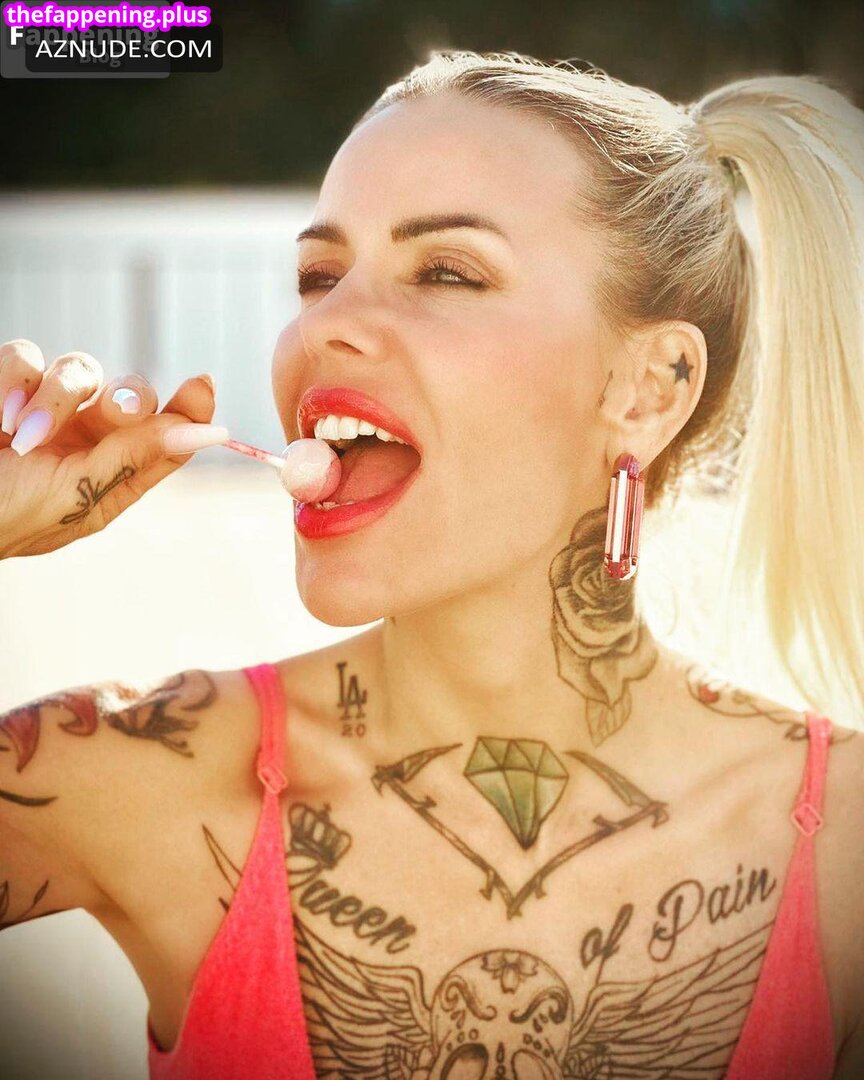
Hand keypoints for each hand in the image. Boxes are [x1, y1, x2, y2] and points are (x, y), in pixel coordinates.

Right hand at [0, 339, 228, 557]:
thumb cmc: (6, 517)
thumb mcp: (76, 495)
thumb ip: (136, 457)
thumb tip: (212, 433)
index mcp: (112, 474)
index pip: (167, 433)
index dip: (191, 407)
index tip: (202, 384)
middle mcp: (86, 438)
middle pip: (132, 392)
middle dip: (129, 396)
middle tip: (117, 409)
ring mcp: (46, 409)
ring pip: (80, 368)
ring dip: (56, 398)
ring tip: (21, 437)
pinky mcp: (6, 386)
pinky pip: (24, 356)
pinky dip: (11, 382)